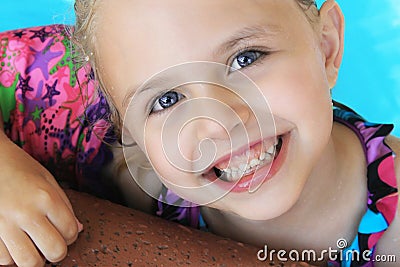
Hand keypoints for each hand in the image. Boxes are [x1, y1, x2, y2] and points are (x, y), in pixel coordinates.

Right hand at [0, 132, 82, 266]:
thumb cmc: (17, 166)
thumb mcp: (46, 178)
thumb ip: (64, 204)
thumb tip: (77, 230)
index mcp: (46, 197)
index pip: (70, 231)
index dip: (71, 236)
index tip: (65, 232)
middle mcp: (27, 213)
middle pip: (54, 251)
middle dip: (57, 252)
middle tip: (52, 244)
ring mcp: (5, 225)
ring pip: (29, 262)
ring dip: (35, 259)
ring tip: (34, 248)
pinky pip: (4, 260)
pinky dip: (11, 257)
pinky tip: (14, 244)